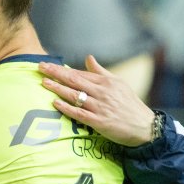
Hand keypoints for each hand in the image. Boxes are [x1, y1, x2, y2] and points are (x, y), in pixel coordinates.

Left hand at [39, 55, 156, 146]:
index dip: (62, 69)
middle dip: (56, 73)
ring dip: (58, 89)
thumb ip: (100, 71)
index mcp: (106, 82)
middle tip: (40, 68)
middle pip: (74, 81)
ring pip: (75, 95)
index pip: (80, 73)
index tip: (47, 65)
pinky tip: (55, 103)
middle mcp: (102, 92)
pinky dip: (67, 108)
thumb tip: (88, 57)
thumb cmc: (129, 104)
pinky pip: (79, 114)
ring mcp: (100, 107)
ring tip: (44, 83)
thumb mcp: (118, 83)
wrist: (144, 126)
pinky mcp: (99, 122)